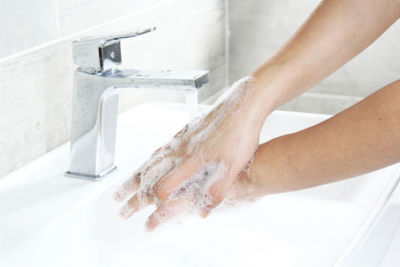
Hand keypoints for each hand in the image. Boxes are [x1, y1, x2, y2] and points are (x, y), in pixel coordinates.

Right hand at [113, 76, 268, 230]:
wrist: (242, 106)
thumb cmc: (240, 134)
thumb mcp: (233, 168)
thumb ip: (216, 191)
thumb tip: (202, 212)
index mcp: (191, 160)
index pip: (164, 187)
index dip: (156, 204)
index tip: (151, 217)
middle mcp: (181, 150)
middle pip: (149, 176)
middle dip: (133, 195)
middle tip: (121, 208)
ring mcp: (181, 140)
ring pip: (150, 162)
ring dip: (134, 178)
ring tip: (123, 188)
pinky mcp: (184, 132)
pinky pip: (159, 149)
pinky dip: (147, 161)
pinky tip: (148, 162)